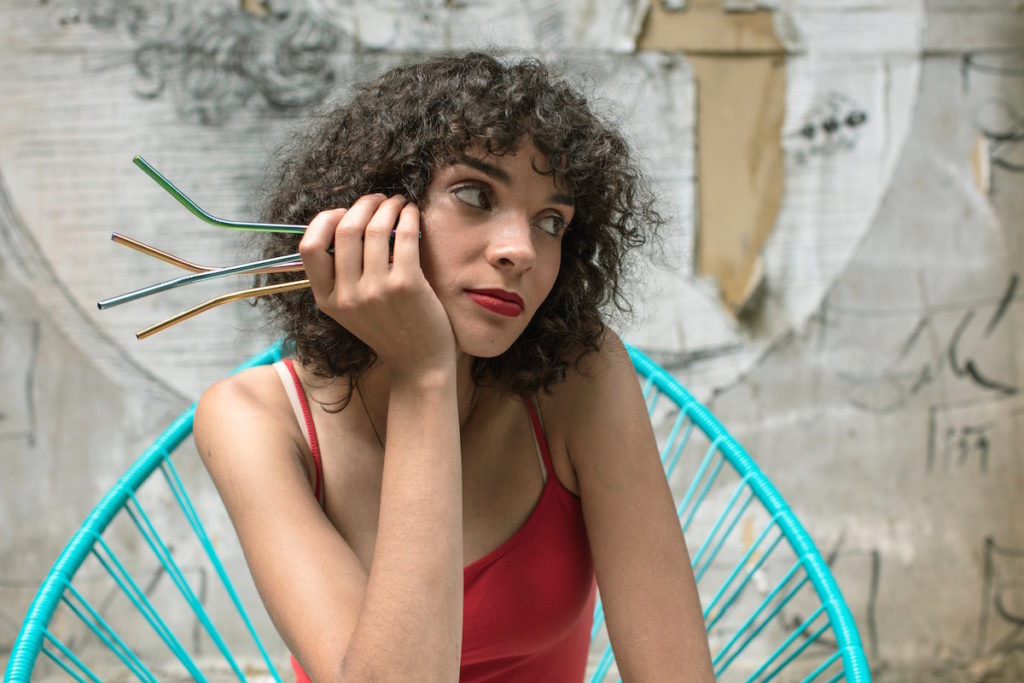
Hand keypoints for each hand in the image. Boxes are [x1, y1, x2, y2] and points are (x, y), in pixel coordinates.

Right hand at [299, 194, 455, 378]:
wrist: (420, 365)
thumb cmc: (389, 330)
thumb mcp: (351, 310)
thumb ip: (342, 277)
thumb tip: (344, 224)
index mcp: (326, 300)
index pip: (308, 247)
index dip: (325, 220)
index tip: (345, 213)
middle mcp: (346, 296)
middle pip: (344, 229)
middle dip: (363, 204)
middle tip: (379, 200)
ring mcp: (375, 291)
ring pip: (374, 227)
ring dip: (388, 205)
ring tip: (398, 203)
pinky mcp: (406, 285)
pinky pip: (403, 235)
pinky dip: (407, 216)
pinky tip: (412, 214)